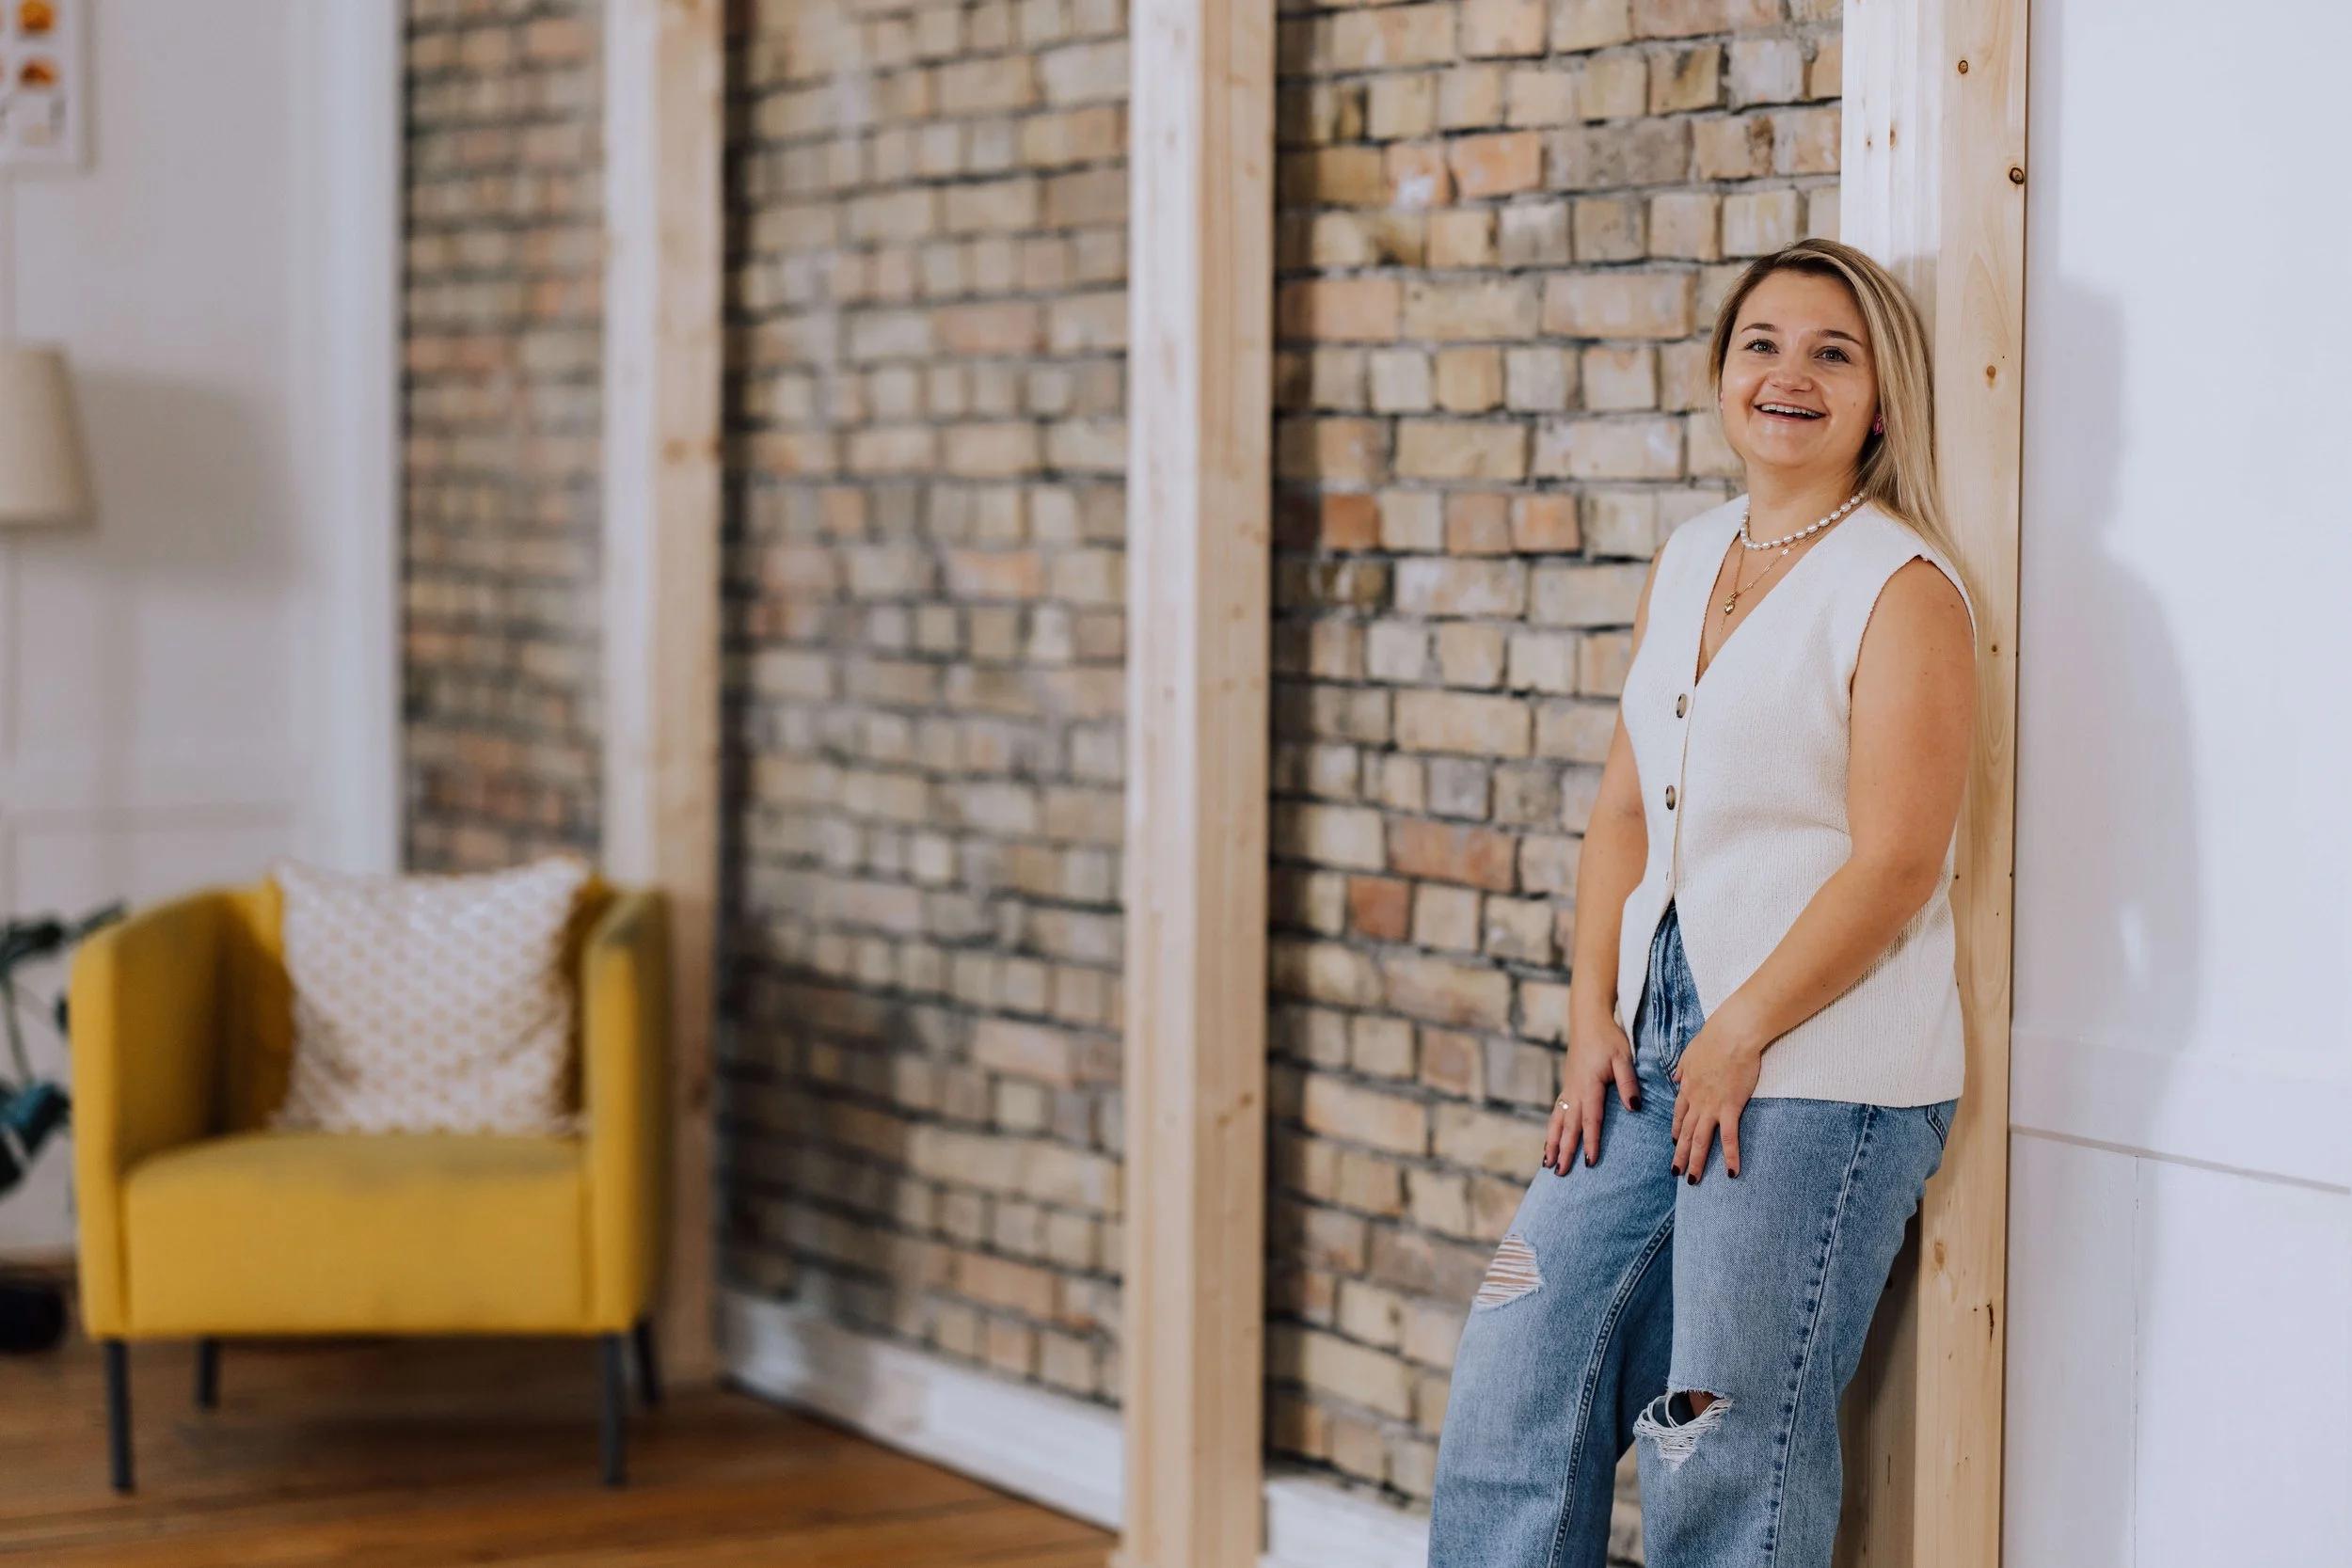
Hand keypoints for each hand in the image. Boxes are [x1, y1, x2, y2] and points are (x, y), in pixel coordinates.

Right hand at [1544, 1010, 1638, 1172]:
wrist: (1588, 1020)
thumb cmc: (1609, 1038)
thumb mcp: (1624, 1057)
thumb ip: (1628, 1082)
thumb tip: (1633, 1108)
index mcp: (1590, 1085)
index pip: (1590, 1119)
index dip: (1591, 1142)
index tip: (1590, 1162)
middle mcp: (1575, 1090)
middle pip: (1568, 1126)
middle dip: (1564, 1150)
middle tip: (1560, 1173)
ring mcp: (1568, 1089)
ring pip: (1557, 1121)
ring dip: (1552, 1143)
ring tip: (1547, 1164)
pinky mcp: (1567, 1087)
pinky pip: (1556, 1113)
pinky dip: (1552, 1130)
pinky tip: (1550, 1142)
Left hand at [1669, 1021, 1763, 1181]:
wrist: (1732, 1035)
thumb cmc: (1714, 1039)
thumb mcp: (1690, 1052)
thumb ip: (1683, 1068)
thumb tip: (1677, 1077)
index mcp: (1687, 1087)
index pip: (1678, 1114)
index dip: (1675, 1130)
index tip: (1673, 1142)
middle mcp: (1695, 1100)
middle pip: (1684, 1132)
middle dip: (1679, 1154)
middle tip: (1675, 1172)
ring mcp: (1711, 1106)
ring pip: (1700, 1140)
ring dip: (1695, 1161)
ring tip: (1692, 1179)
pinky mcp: (1730, 1108)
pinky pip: (1729, 1138)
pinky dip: (1729, 1156)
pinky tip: (1731, 1172)